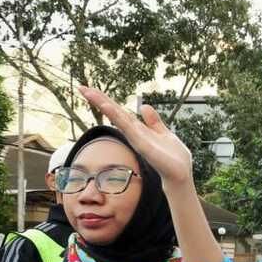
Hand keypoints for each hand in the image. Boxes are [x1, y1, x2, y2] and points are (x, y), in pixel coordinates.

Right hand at [78, 86, 194, 186]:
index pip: (120, 111)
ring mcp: (136, 138)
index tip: (90, 88)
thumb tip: (143, 106)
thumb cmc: (173, 157)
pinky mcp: (142, 145)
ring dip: (103, 104)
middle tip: (81, 87)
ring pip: (117, 118)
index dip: (106, 100)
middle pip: (114, 112)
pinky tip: (107, 107)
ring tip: (89, 92)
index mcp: (139, 129)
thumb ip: (154, 121)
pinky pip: (128, 128)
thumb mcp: (163, 133)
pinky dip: (117, 117)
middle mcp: (134, 133)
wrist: (180, 174)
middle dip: (98, 100)